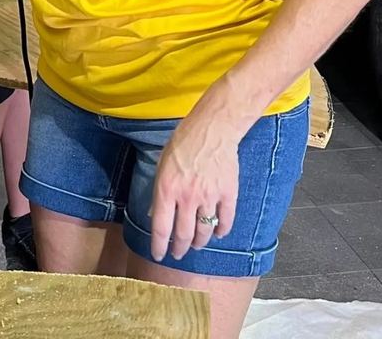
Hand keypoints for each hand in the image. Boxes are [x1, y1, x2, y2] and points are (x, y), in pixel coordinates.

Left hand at [150, 104, 240, 261]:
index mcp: (167, 189)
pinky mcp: (228, 194)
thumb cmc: (184, 141)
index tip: (159, 255)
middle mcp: (187, 197)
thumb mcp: (162, 163)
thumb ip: (159, 190)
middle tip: (178, 254)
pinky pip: (226, 221)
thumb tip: (153, 213)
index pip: (161, 227)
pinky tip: (218, 233)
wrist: (213, 128)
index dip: (159, 246)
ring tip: (196, 244)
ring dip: (199, 242)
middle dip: (179, 249)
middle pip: (183, 235)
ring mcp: (209, 197)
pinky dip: (222, 231)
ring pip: (204, 231)